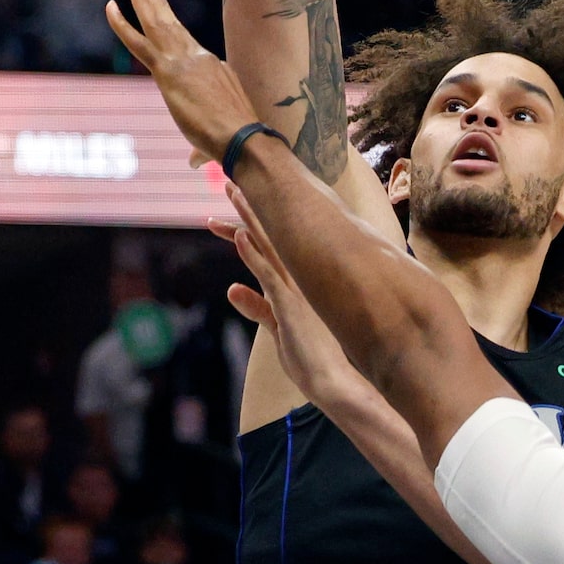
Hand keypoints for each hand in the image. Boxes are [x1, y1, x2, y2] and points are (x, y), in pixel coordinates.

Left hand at [106, 0, 254, 164]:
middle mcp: (200, 59)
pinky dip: (122, 23)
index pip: (191, 51)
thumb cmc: (236, 143)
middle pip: (175, 26)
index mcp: (215, 71)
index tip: (168, 26)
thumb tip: (193, 163)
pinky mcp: (168, 71)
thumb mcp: (213, 142)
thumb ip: (199, 150)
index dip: (178, 38)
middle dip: (160, 3)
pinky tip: (111, 7)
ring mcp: (184, 61)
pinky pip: (139, 41)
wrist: (244, 137)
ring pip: (158, 23)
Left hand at [221, 183, 366, 413]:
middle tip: (230, 181)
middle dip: (248, 208)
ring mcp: (294, 288)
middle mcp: (297, 278)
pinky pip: (267, 273)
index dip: (248, 225)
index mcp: (296, 282)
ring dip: (246, 217)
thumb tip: (231, 289)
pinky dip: (252, 253)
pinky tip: (238, 235)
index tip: (233, 204)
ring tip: (231, 190)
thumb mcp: (276, 328)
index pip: (268, 247)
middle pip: (268, 236)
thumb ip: (255, 307)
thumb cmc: (312, 359)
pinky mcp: (289, 304)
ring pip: (267, 245)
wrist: (334, 382)